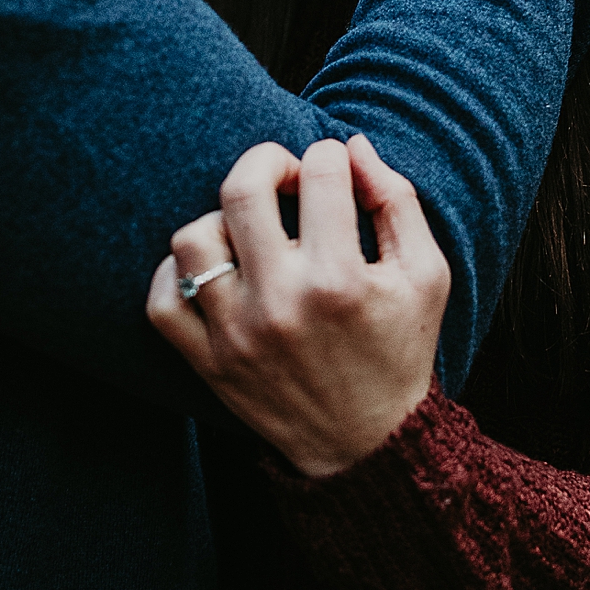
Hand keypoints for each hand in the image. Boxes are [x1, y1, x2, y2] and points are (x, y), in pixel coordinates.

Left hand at [146, 135, 449, 478]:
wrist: (369, 445)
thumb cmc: (400, 349)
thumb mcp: (426, 275)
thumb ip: (396, 201)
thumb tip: (350, 144)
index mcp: (340, 279)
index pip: (319, 172)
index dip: (330, 157)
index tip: (334, 174)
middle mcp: (281, 303)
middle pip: (242, 190)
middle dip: (266, 161)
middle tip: (285, 176)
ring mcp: (237, 335)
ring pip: (192, 238)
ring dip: (221, 219)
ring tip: (251, 232)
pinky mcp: (208, 362)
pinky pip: (162, 299)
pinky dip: (177, 273)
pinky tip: (214, 268)